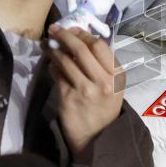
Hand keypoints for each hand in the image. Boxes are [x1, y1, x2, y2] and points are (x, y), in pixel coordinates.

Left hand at [47, 25, 123, 163]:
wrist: (96, 137)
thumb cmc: (104, 108)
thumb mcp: (113, 86)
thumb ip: (102, 65)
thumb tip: (81, 39)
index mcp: (117, 75)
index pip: (100, 46)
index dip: (83, 34)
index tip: (73, 29)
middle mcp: (104, 81)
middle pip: (82, 49)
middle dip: (65, 35)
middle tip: (55, 29)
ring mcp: (86, 90)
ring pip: (66, 60)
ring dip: (54, 49)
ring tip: (48, 45)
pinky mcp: (69, 98)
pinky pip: (57, 75)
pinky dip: (52, 66)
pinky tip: (51, 64)